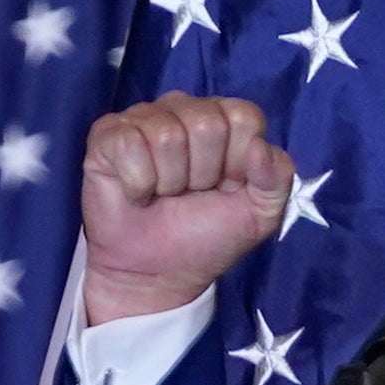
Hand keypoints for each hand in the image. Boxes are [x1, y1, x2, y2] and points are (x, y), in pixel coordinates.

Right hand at [79, 93, 294, 323]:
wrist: (158, 274)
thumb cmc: (207, 238)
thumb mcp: (260, 214)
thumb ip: (277, 178)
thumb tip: (260, 146)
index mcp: (225, 122)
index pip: (244, 117)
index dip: (238, 162)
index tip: (227, 188)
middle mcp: (184, 110)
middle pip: (207, 123)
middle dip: (203, 174)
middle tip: (190, 195)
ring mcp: (143, 118)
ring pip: (167, 135)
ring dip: (170, 181)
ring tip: (164, 195)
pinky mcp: (107, 135)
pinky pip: (129, 144)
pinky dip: (138, 183)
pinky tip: (137, 194)